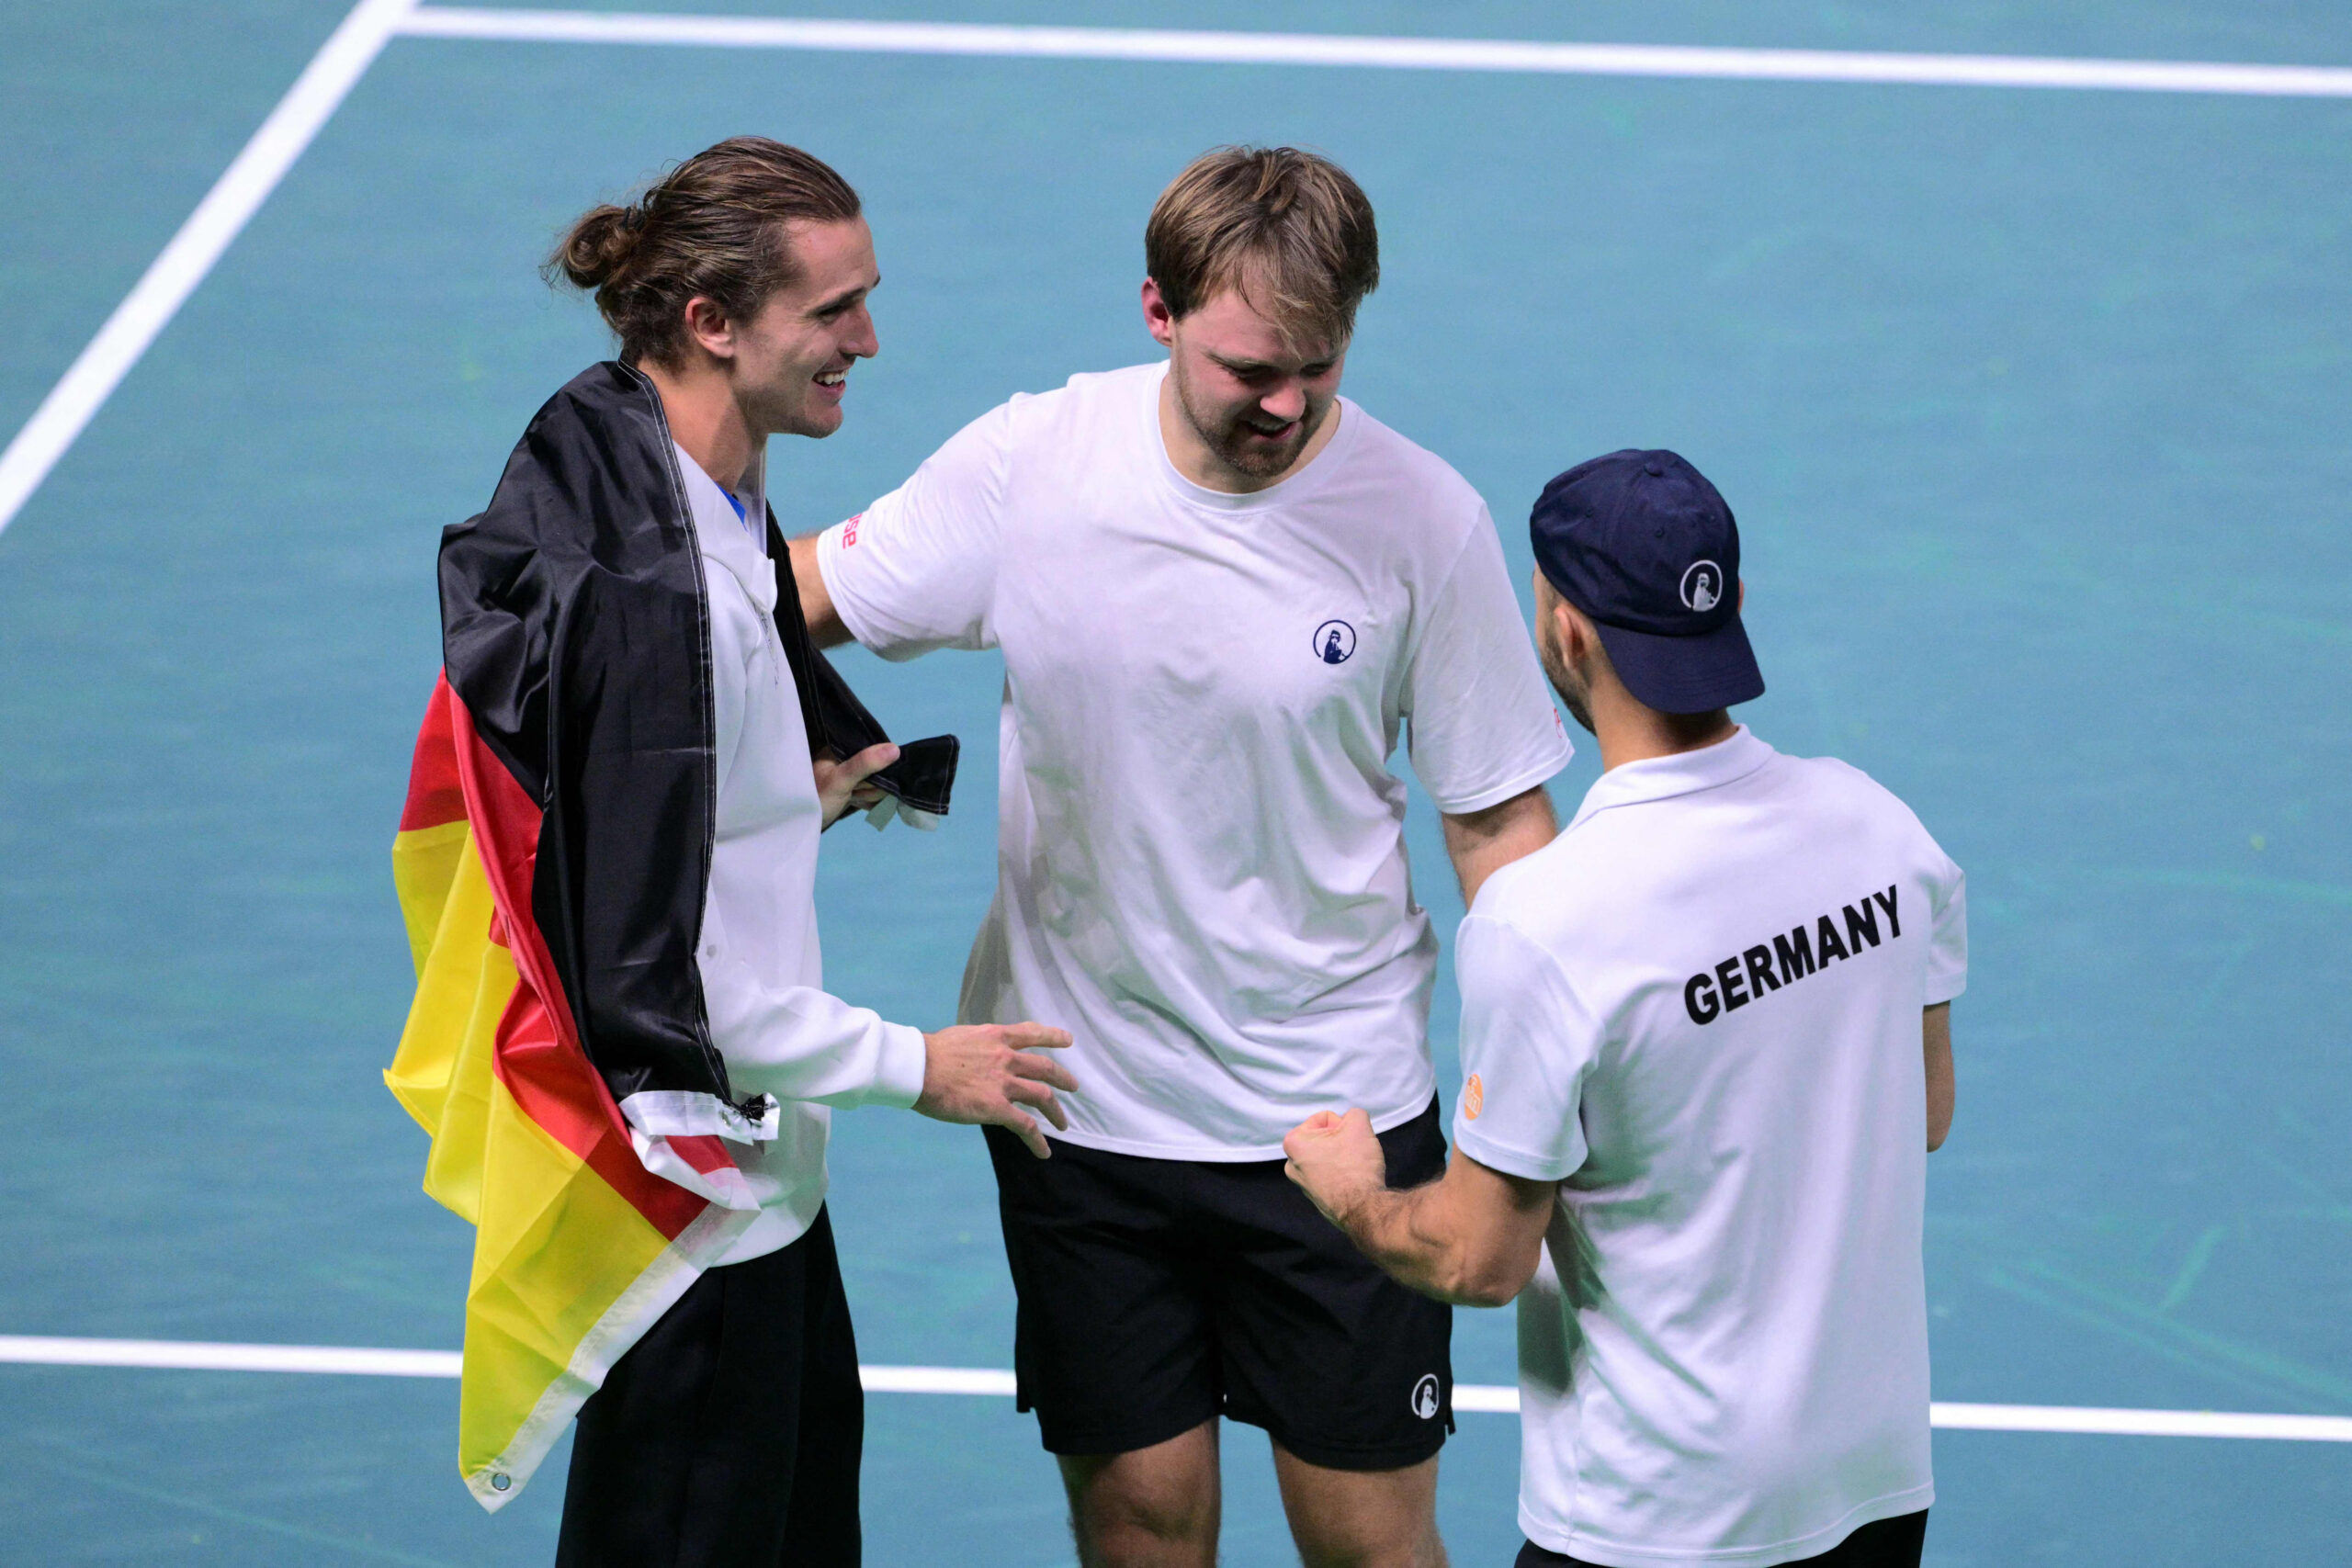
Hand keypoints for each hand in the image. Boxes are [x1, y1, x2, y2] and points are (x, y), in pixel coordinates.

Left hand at [813, 741, 898, 827]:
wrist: (801, 826)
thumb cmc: (817, 798)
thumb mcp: (841, 779)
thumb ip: (866, 763)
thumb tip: (896, 748)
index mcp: (841, 748)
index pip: (874, 748)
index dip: (878, 765)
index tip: (865, 779)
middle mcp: (846, 758)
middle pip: (878, 768)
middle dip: (871, 785)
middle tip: (855, 791)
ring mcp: (850, 775)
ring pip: (877, 782)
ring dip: (868, 795)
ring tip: (852, 798)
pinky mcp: (852, 789)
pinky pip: (871, 792)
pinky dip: (868, 801)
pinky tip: (858, 803)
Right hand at [916, 1022, 1077, 1158]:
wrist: (918, 1068)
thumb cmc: (928, 1053)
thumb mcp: (961, 1038)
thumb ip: (976, 1046)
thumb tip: (976, 1054)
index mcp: (996, 1037)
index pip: (1031, 1033)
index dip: (1053, 1036)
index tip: (1068, 1040)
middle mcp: (1006, 1058)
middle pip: (1045, 1068)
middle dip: (1063, 1078)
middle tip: (1074, 1086)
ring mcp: (1004, 1083)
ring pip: (1043, 1096)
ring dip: (1056, 1112)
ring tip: (1064, 1124)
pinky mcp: (997, 1108)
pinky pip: (1026, 1126)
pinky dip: (1038, 1141)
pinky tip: (1044, 1152)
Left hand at [1282, 1107, 1387, 1224]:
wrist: (1363, 1209)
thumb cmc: (1356, 1166)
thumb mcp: (1359, 1124)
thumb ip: (1354, 1113)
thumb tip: (1352, 1119)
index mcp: (1293, 1143)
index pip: (1325, 1118)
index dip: (1343, 1126)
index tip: (1349, 1141)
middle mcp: (1291, 1165)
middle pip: (1324, 1138)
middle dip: (1341, 1141)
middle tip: (1353, 1153)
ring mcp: (1303, 1185)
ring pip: (1330, 1156)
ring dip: (1343, 1157)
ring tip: (1354, 1169)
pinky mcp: (1317, 1199)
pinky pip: (1333, 1175)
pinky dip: (1344, 1175)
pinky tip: (1353, 1183)